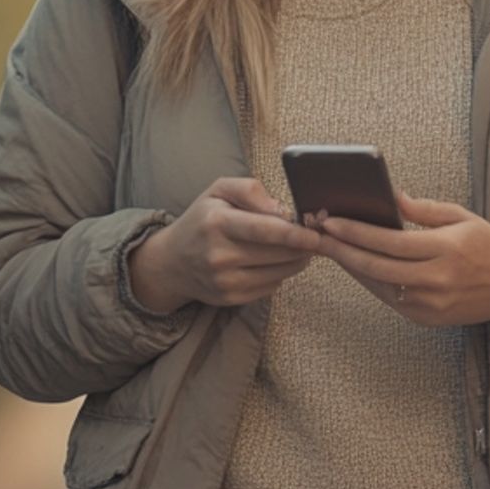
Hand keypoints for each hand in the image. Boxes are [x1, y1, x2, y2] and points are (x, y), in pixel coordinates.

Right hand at [131, 176, 322, 309]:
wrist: (172, 262)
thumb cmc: (201, 220)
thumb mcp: (218, 191)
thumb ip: (250, 190)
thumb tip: (281, 209)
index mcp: (217, 223)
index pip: (265, 230)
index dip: (295, 234)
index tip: (317, 234)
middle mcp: (220, 255)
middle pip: (278, 253)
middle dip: (303, 246)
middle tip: (313, 236)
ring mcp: (225, 281)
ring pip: (280, 273)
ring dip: (296, 260)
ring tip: (296, 247)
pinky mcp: (231, 299)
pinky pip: (271, 287)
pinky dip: (280, 274)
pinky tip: (272, 262)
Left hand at [305, 189, 489, 326]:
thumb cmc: (488, 247)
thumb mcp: (462, 217)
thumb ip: (424, 210)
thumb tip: (391, 196)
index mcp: (446, 250)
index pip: (389, 241)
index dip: (355, 232)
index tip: (330, 221)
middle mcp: (436, 280)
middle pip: (375, 266)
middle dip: (341, 249)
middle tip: (317, 234)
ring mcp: (430, 304)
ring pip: (378, 284)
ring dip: (350, 266)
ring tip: (329, 247)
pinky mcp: (426, 318)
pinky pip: (389, 298)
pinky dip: (370, 281)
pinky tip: (355, 266)